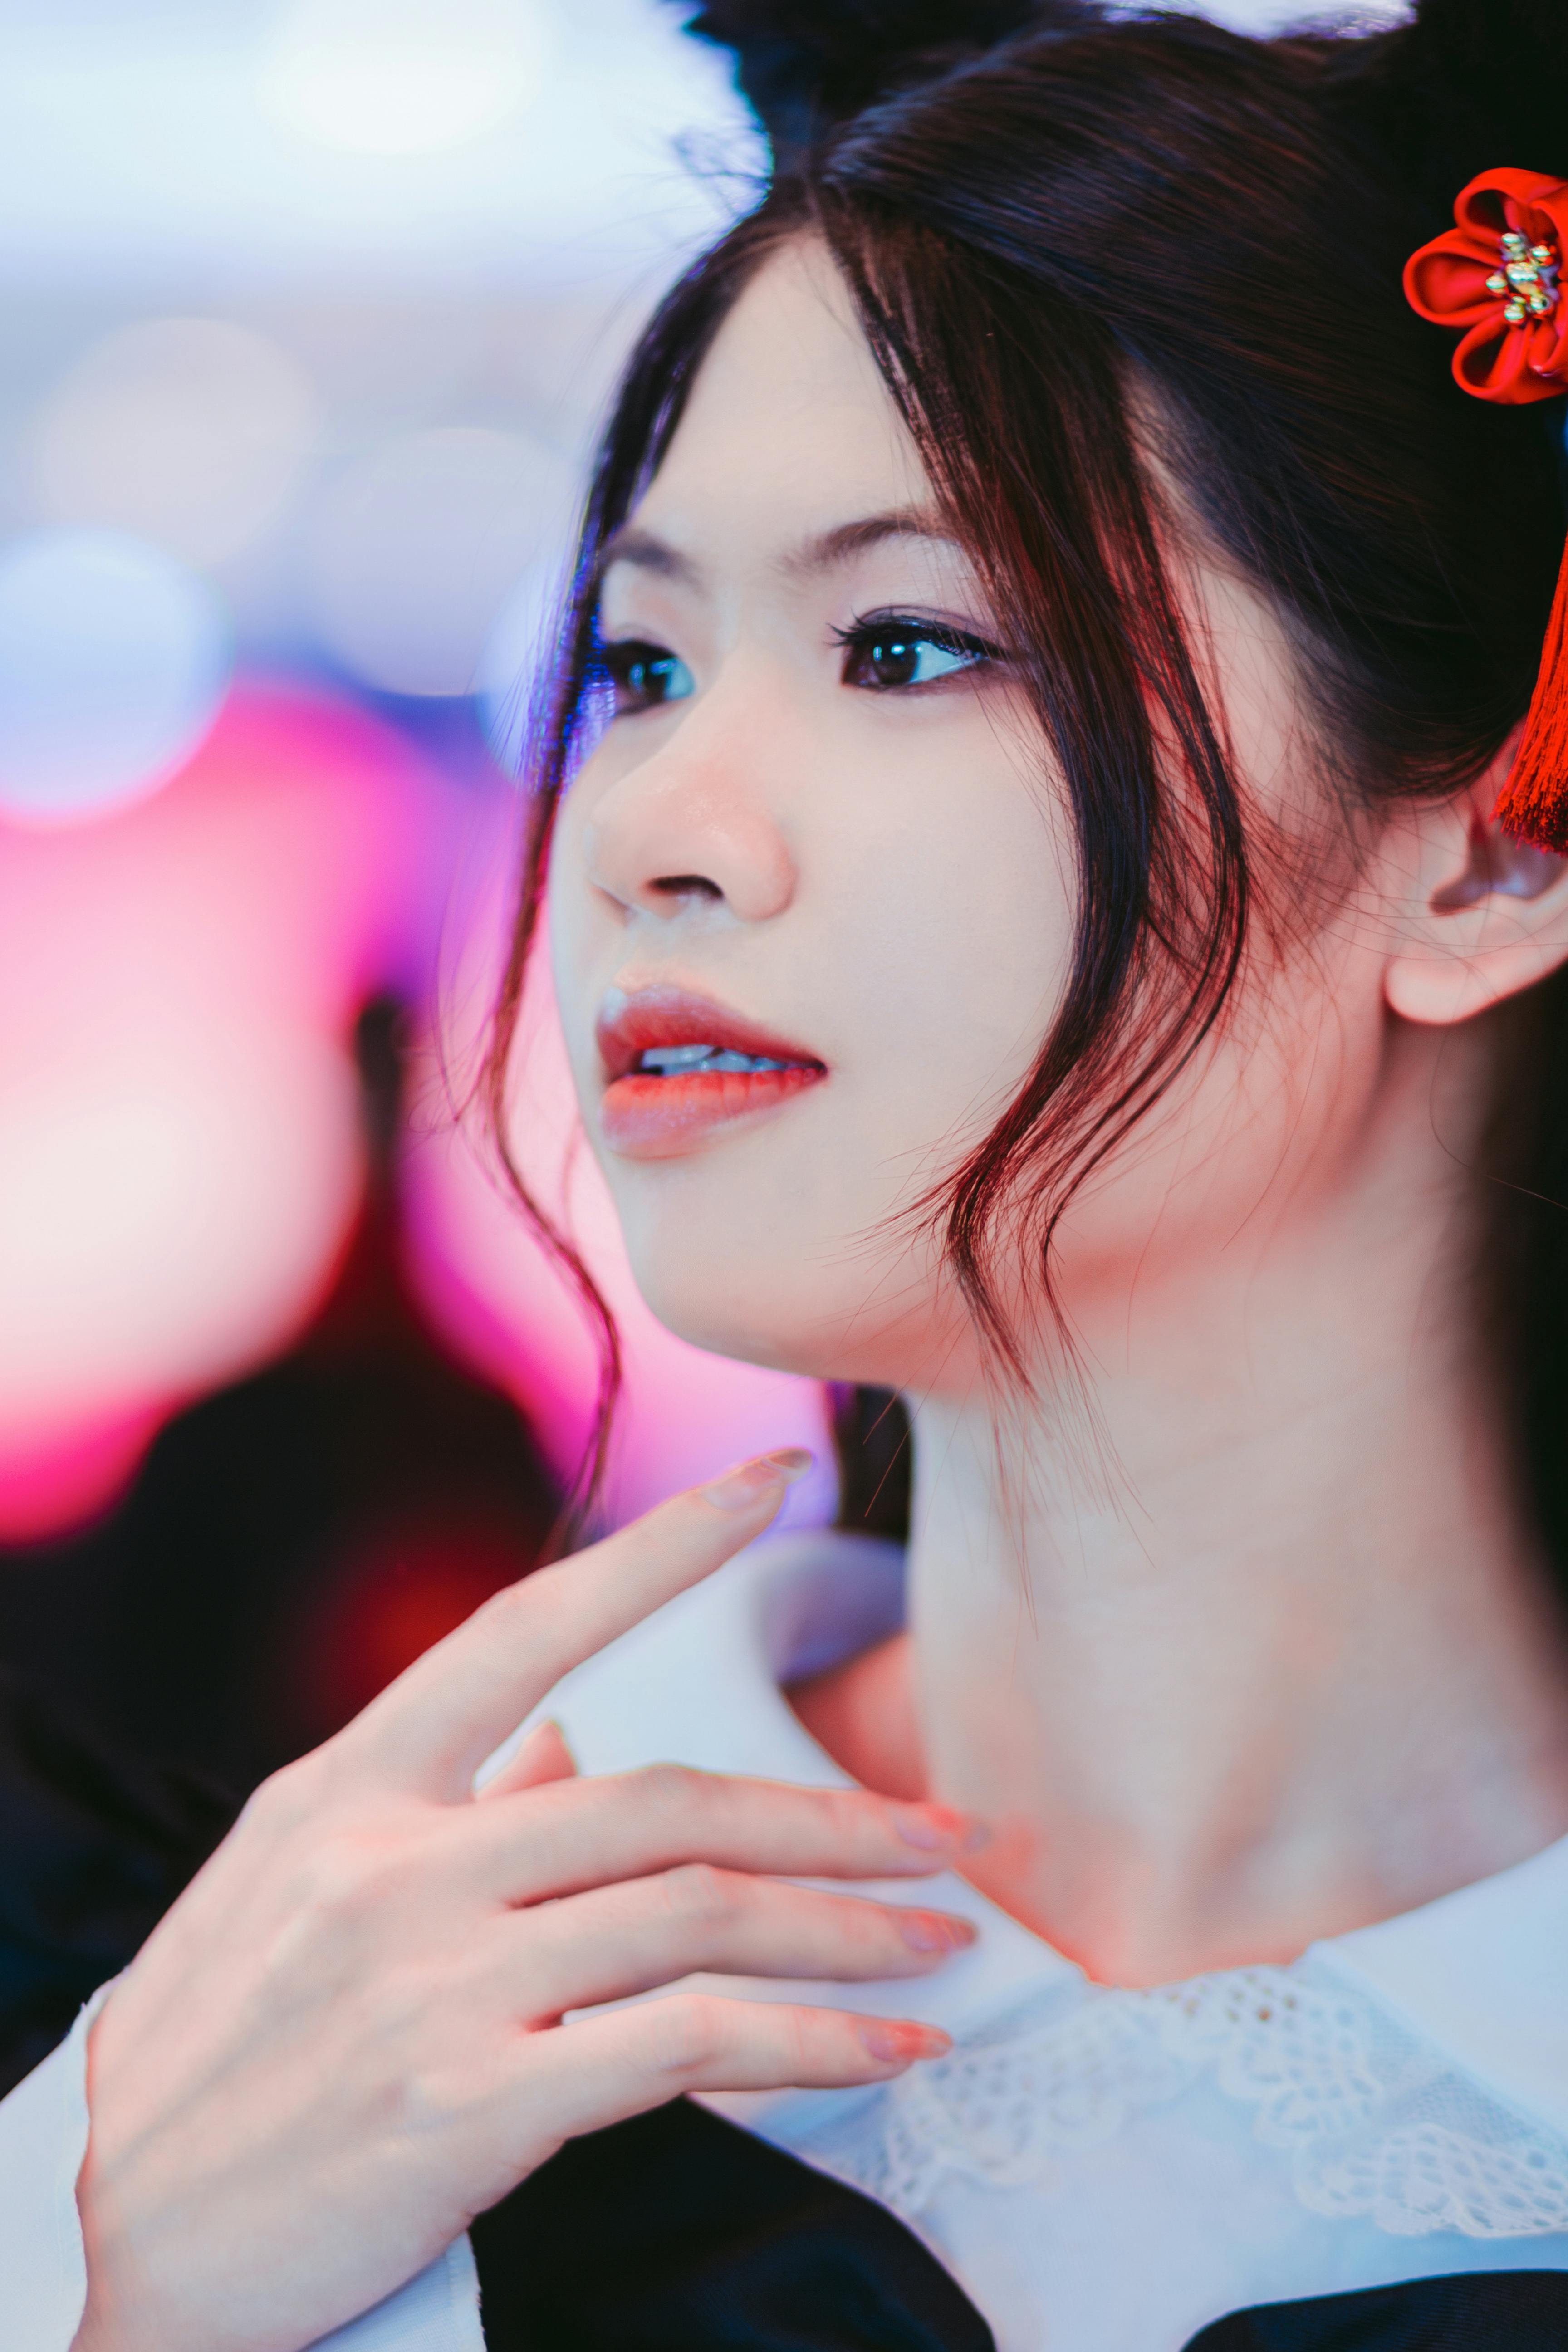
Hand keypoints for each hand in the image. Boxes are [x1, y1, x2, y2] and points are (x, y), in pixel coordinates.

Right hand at [71, 1452, 976, 2351]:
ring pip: (696, 1913)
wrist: (122, 2236)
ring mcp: (431, 1980)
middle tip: (952, 1832)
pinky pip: (685, 2048)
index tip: (776, 1480)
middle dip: (832, 1814)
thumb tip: (571, 1736)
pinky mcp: (467, 2105)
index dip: (662, 1548)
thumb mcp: (299, 1885)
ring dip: (849, 1928)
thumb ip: (447, 1801)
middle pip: (665, 1800)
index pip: (530, 1627)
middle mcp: (395, 1862)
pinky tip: (890, 2049)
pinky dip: (810, 2044)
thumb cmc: (220, 2051)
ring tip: (949, 1943)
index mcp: (353, 1787)